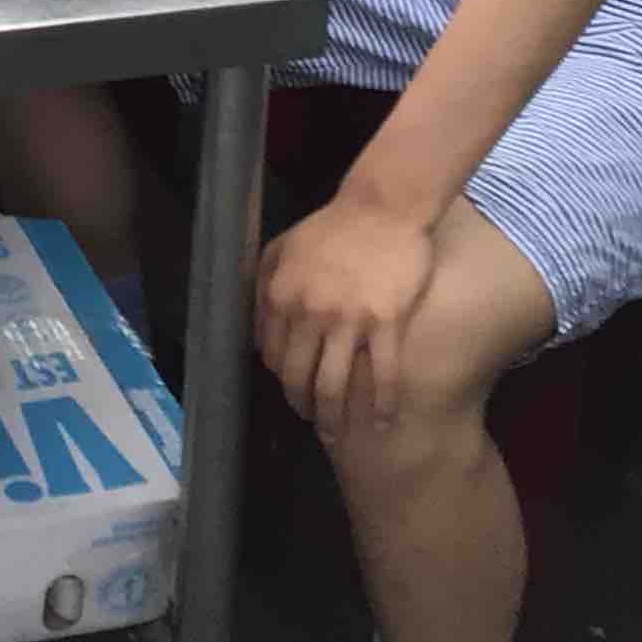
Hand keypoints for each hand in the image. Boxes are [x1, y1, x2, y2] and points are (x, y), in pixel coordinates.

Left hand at [256, 191, 440, 438]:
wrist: (382, 208)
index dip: (281, 378)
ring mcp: (348, 320)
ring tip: (335, 432)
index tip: (292, 389)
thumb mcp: (282, 248)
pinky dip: (380, 405)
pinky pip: (382, 375)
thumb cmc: (331, 228)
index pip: (271, 354)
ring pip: (334, 385)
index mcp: (279, 294)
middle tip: (310, 420)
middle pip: (298, 377)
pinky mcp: (386, 323)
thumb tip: (255, 333)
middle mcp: (308, 312)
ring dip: (332, 418)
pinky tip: (382, 423)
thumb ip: (262, 285)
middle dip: (301, 406)